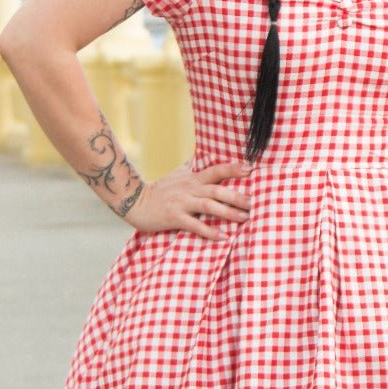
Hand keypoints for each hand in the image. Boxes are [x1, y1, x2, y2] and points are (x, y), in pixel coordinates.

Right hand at [123, 158, 252, 236]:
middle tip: (254, 202)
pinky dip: (209, 231)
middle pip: (217, 189)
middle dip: (237, 196)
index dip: (233, 168)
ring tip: (244, 219)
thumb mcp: (178, 173)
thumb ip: (192, 164)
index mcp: (193, 178)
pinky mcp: (174, 217)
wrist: (134, 201)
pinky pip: (195, 225)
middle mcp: (190, 188)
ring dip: (228, 212)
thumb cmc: (160, 189)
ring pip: (209, 206)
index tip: (251, 168)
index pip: (217, 170)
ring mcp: (182, 203)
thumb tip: (203, 151)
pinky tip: (223, 236)